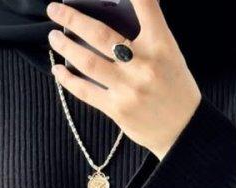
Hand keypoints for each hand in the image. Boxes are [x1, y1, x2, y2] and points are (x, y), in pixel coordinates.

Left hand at [46, 0, 200, 159]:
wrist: (182, 129)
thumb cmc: (174, 86)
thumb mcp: (169, 53)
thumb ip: (147, 34)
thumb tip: (115, 14)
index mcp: (161, 44)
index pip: (146, 6)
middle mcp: (144, 64)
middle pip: (101, 34)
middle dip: (73, 19)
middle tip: (54, 10)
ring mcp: (128, 88)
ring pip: (88, 62)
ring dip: (65, 47)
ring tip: (53, 37)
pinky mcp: (117, 109)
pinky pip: (86, 91)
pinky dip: (68, 79)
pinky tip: (58, 69)